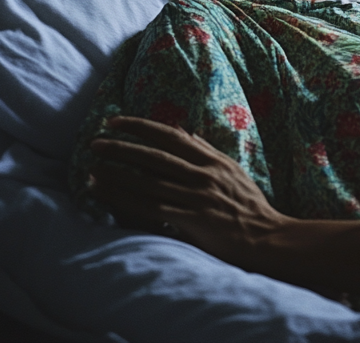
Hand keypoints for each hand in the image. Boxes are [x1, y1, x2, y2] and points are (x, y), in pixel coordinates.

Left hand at [90, 117, 359, 307]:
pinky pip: (150, 207)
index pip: (172, 137)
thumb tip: (186, 134)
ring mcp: (195, 196)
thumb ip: (208, 153)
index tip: (118, 122)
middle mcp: (203, 174)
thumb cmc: (250, 207)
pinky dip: (124, 199)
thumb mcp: (233, 171)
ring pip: (148, 179)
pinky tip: (106, 195)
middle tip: (97, 139)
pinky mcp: (189, 219)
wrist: (267, 237)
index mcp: (214, 160)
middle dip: (123, 145)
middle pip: (155, 155)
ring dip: (117, 172)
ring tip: (92, 166)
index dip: (143, 127)